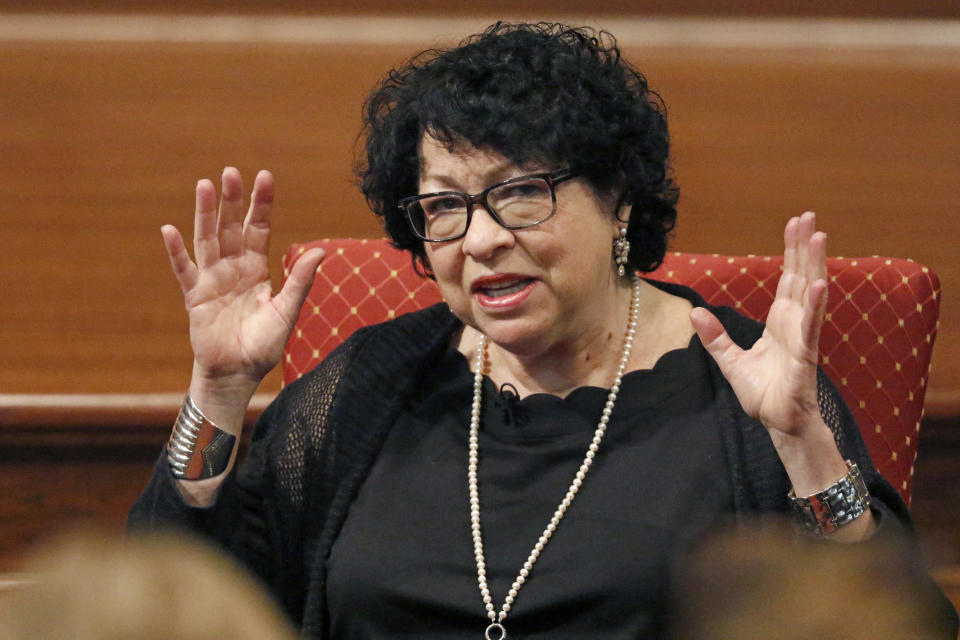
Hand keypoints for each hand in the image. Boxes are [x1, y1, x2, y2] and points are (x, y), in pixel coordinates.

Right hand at [162, 168, 324, 414]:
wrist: (238, 374)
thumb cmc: (264, 346)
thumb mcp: (286, 311)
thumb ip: (300, 281)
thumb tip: (321, 251)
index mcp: (257, 269)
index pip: (259, 229)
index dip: (261, 204)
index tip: (264, 177)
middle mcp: (233, 268)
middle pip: (232, 227)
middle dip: (232, 200)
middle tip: (231, 172)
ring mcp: (212, 279)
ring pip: (208, 239)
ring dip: (204, 213)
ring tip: (203, 185)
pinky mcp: (194, 296)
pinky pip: (184, 269)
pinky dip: (176, 251)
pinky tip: (169, 230)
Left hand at [690, 211, 826, 437]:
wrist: (776, 423)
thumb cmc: (762, 394)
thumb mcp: (729, 360)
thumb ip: (714, 337)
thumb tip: (694, 313)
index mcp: (781, 322)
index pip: (788, 278)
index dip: (792, 251)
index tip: (795, 224)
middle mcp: (795, 323)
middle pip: (802, 276)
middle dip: (805, 247)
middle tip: (809, 217)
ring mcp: (803, 337)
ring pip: (810, 294)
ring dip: (815, 265)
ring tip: (819, 236)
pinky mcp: (805, 355)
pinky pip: (811, 327)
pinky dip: (814, 305)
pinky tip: (818, 284)